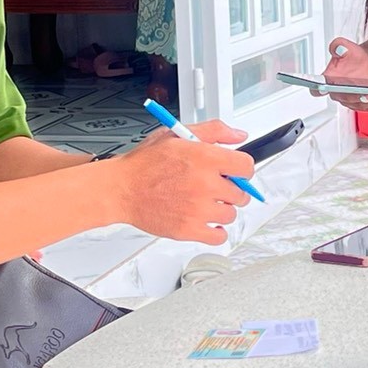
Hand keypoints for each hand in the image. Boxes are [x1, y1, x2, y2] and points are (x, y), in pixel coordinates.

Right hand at [109, 127, 254, 243]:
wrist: (121, 188)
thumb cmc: (144, 163)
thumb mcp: (177, 133)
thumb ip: (214, 131)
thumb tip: (238, 135)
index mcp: (204, 158)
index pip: (246, 167)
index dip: (241, 169)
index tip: (235, 172)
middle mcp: (204, 184)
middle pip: (241, 194)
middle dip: (231, 189)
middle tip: (214, 187)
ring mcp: (198, 209)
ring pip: (231, 215)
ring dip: (222, 209)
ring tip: (203, 201)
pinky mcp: (189, 230)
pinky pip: (219, 236)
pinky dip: (216, 231)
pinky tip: (206, 220)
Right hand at [322, 37, 367, 110]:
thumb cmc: (355, 56)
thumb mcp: (347, 46)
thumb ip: (338, 45)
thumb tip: (336, 49)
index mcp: (329, 79)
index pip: (316, 88)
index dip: (316, 89)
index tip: (322, 87)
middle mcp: (337, 92)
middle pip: (342, 98)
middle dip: (354, 97)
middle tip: (365, 94)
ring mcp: (349, 99)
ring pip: (357, 104)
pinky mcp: (361, 104)